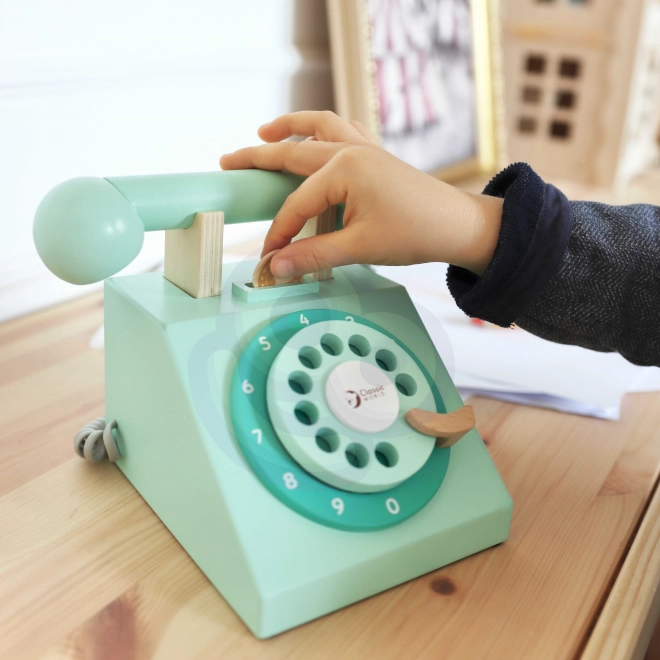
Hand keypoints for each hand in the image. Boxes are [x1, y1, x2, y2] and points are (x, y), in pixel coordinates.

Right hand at [220, 111, 501, 277]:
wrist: (458, 226)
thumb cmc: (415, 232)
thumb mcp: (359, 247)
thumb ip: (312, 255)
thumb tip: (275, 267)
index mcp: (344, 169)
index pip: (296, 203)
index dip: (278, 232)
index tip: (268, 256)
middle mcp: (351, 150)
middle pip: (294, 153)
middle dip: (259, 158)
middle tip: (228, 161)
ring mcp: (365, 147)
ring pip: (319, 128)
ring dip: (290, 128)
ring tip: (265, 132)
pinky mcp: (375, 155)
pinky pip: (344, 131)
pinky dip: (323, 130)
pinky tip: (316, 137)